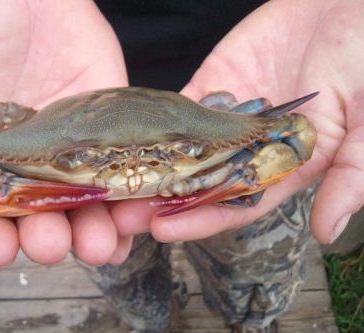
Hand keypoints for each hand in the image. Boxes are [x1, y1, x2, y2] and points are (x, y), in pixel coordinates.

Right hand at [0, 0, 126, 265]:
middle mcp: (30, 162)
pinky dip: (127, 203)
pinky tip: (130, 225)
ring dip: (91, 233)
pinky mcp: (109, 133)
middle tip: (50, 244)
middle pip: (40, 217)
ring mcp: (72, 150)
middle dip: (46, 238)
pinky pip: (122, 174)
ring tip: (99, 246)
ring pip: (83, 205)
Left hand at [110, 0, 363, 245]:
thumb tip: (329, 231)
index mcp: (287, 166)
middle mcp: (252, 149)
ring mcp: (229, 118)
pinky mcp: (214, 85)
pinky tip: (125, 137)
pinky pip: (179, 109)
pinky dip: (154, 123)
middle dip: (163, 199)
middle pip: (200, 183)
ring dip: (150, 166)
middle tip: (122, 213)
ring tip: (113, 181)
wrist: (350, 3)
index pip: (236, 203)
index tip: (164, 229)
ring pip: (184, 149)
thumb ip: (352, 174)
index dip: (201, 219)